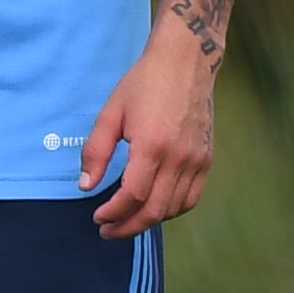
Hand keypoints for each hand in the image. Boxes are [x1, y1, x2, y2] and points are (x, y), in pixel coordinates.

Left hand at [78, 33, 221, 238]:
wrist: (186, 62)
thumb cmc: (144, 83)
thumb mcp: (111, 112)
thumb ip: (96, 152)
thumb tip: (86, 186)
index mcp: (151, 145)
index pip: (132, 196)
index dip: (113, 213)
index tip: (97, 217)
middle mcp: (178, 157)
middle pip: (154, 210)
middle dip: (127, 227)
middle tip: (108, 230)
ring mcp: (197, 160)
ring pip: (173, 208)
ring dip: (148, 221)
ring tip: (127, 220)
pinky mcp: (207, 158)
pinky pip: (191, 198)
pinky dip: (172, 210)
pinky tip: (154, 208)